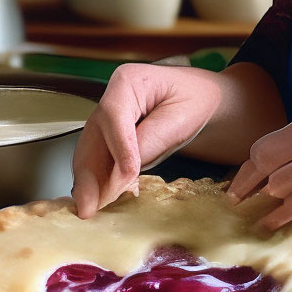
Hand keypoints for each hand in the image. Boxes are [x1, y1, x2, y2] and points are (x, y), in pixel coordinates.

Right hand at [71, 63, 220, 218]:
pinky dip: (98, 183)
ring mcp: (106, 120)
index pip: (114, 115)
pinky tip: (103, 202)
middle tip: (90, 206)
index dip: (118, 147)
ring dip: (89, 184)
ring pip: (89, 154)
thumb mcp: (182, 117)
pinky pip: (98, 162)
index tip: (127, 174)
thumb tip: (124, 171)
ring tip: (91, 210)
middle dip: (89, 175)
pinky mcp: (108, 139)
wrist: (202, 99)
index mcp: (128, 81)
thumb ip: (152, 140)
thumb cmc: (196, 101)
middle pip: (92, 138)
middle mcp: (111, 99)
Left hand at [226, 101, 291, 229]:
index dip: (248, 167)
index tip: (238, 182)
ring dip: (271, 200)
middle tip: (237, 200)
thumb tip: (276, 160)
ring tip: (262, 210)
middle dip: (248, 184)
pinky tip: (273, 221)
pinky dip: (285, 214)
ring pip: (284, 183)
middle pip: (268, 162)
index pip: (269, 142)